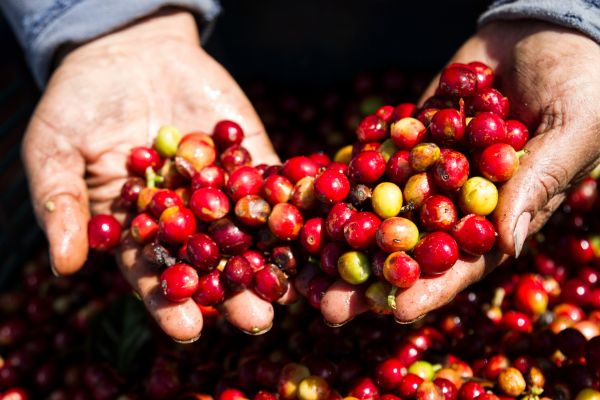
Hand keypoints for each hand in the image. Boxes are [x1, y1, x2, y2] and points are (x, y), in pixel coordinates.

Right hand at [22, 9, 279, 341]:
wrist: (126, 51)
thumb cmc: (77, 104)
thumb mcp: (54, 151)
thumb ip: (63, 205)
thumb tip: (63, 266)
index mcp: (138, 230)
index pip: (155, 275)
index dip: (170, 303)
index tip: (189, 328)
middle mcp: (185, 218)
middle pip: (212, 263)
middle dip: (234, 293)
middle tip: (257, 320)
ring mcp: (222, 189)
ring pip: (249, 230)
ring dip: (272, 257)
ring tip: (292, 287)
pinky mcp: (250, 157)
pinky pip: (272, 180)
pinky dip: (291, 199)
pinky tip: (311, 223)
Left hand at [319, 20, 599, 324]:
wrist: (547, 28)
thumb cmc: (582, 80)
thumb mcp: (572, 129)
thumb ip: (539, 182)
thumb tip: (510, 243)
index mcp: (503, 212)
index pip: (465, 262)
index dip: (431, 288)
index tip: (395, 311)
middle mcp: (457, 199)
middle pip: (409, 249)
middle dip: (369, 279)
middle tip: (326, 306)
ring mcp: (427, 169)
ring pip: (379, 212)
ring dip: (341, 240)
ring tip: (300, 268)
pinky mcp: (405, 138)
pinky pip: (370, 161)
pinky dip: (339, 181)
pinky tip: (303, 203)